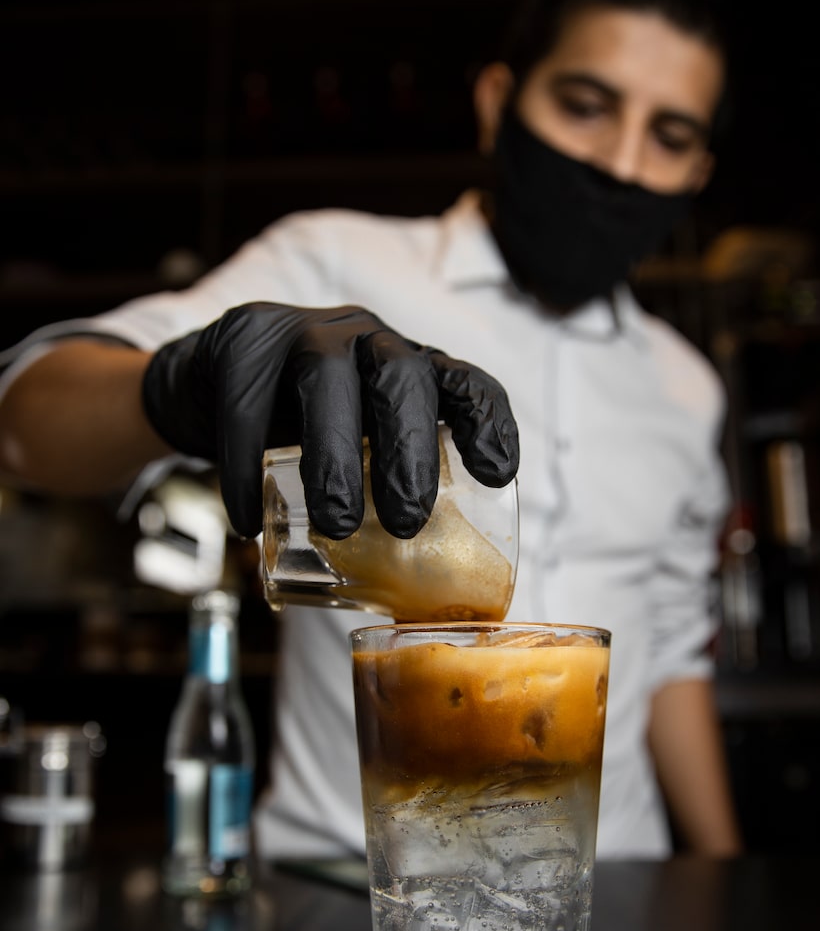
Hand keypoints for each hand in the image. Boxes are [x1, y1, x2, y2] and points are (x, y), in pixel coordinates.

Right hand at [141, 302, 518, 539]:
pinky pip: (244, 406)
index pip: (463, 381)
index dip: (487, 422)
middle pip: (399, 376)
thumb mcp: (360, 447)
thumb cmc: (307, 429)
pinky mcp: (239, 346)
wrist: (211, 385)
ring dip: (335, 457)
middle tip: (407, 522)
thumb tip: (419, 596)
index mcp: (409, 369)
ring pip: (325, 380)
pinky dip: (246, 470)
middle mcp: (365, 339)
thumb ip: (386, 490)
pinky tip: (249, 521)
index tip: (497, 474)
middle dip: (409, 450)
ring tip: (337, 526)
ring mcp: (301, 334)